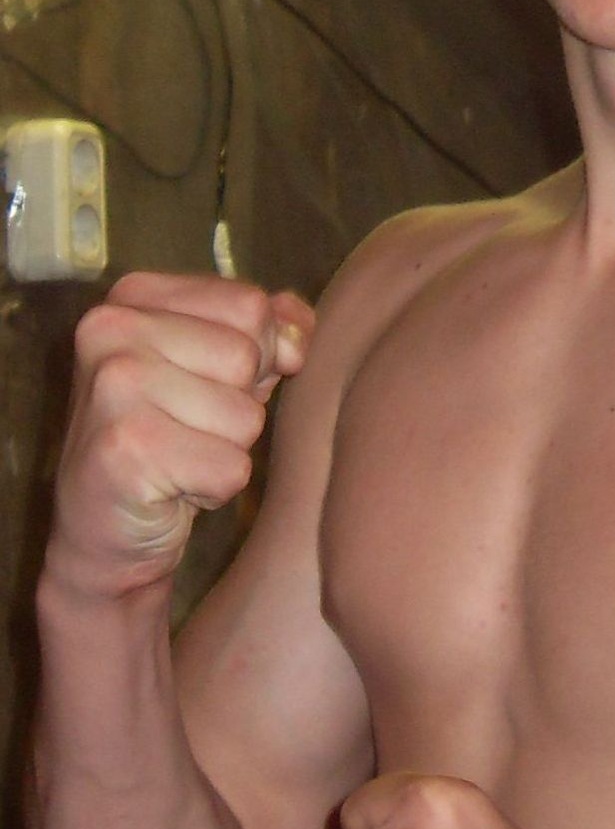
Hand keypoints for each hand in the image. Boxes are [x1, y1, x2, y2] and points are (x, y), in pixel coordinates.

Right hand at [48, 271, 313, 596]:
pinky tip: (171, 489)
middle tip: (188, 430)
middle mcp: (111, 330)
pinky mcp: (125, 450)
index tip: (208, 386)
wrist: (101, 531)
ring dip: (227, 450)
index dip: (257, 355)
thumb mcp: (220, 369)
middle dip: (240, 406)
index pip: (249, 305)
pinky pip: (231, 467)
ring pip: (246, 417)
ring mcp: (113, 387)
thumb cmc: (169, 439)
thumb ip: (266, 330)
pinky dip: (215, 489)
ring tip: (178, 457)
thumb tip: (299, 332)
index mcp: (133, 297)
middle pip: (249, 357)